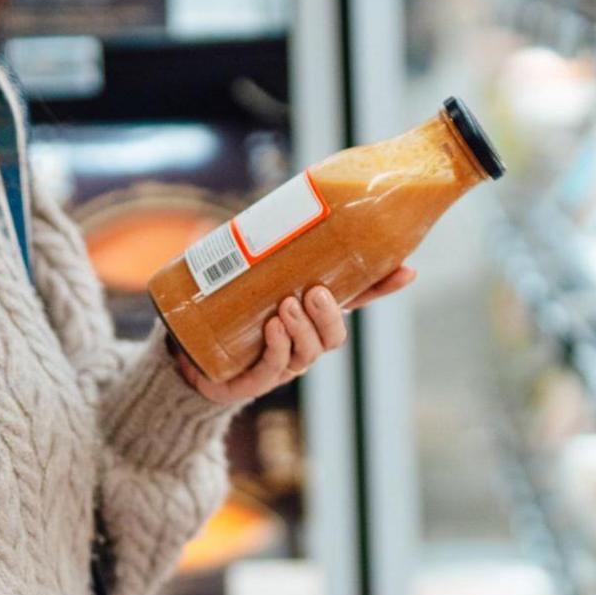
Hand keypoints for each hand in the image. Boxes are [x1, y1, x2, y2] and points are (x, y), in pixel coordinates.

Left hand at [179, 266, 416, 404]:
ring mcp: (283, 363)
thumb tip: (254, 214)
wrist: (189, 353)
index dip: (382, 289)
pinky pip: (274, 368)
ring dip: (302, 329)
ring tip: (285, 306)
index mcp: (310, 313)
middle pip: (334, 336)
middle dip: (329, 315)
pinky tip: (273, 330)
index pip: (356, 301)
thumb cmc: (224, 308)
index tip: (407, 270)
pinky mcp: (256, 380)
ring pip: (309, 353)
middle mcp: (305, 340)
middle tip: (313, 292)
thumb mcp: (240, 275)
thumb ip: (250, 248)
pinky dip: (278, 349)